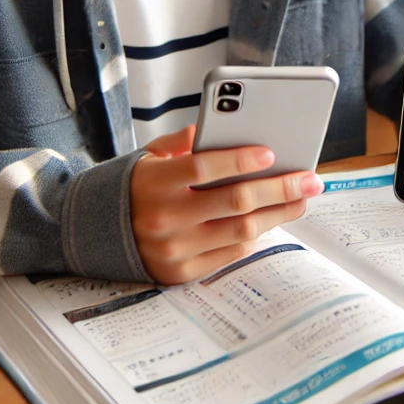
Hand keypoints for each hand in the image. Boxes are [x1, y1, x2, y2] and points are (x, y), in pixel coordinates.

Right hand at [129, 125, 323, 283]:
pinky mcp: (181, 273)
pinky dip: (254, 236)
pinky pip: (230, 253)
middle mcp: (165, 218)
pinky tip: (271, 220)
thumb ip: (181, 142)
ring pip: (241, 230)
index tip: (271, 152)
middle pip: (235, 201)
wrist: (93, 235)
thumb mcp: (147, 158)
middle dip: (280, 188)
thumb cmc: (132, 189)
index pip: (203, 168)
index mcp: (155, 183)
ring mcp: (175, 249)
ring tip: (301, 199)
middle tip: (310, 180)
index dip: (239, 160)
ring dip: (279, 214)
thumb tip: (214, 130)